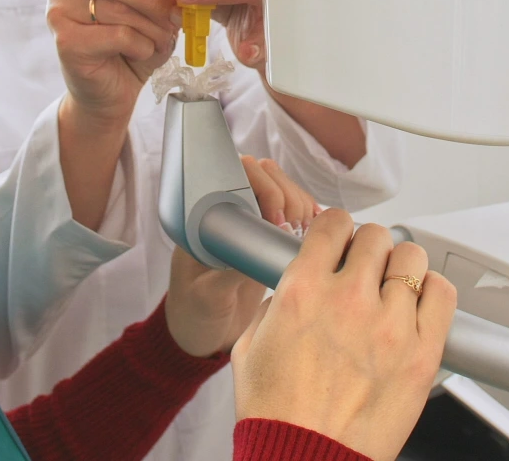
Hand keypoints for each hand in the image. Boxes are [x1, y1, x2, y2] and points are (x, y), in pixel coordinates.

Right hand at [47, 0, 180, 118]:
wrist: (109, 90)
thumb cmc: (129, 44)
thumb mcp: (149, 8)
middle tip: (177, 16)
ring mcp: (58, 11)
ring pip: (117, 8)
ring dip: (151, 27)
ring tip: (161, 40)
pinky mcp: (65, 41)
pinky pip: (117, 35)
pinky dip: (141, 46)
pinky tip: (140, 53)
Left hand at [165, 156, 319, 357]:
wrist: (202, 335)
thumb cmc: (193, 312)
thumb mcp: (208, 295)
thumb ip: (230, 274)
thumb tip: (262, 253)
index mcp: (206, 216)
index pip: (237, 173)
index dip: (263, 186)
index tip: (275, 217)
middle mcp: (230, 213)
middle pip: (268, 176)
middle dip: (287, 196)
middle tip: (291, 229)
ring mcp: (252, 226)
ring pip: (286, 193)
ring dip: (301, 207)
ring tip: (301, 235)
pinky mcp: (268, 242)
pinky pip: (295, 217)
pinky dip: (310, 221)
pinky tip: (316, 235)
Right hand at [230, 211, 455, 460]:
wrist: (306, 459)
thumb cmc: (278, 415)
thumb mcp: (250, 348)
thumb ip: (273, 306)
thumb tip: (290, 290)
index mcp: (303, 292)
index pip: (333, 224)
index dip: (336, 230)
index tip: (339, 241)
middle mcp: (349, 300)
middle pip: (375, 236)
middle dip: (368, 249)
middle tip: (364, 270)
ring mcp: (390, 325)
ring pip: (412, 258)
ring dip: (400, 268)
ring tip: (393, 288)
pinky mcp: (422, 353)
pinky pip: (442, 295)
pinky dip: (432, 292)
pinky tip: (418, 305)